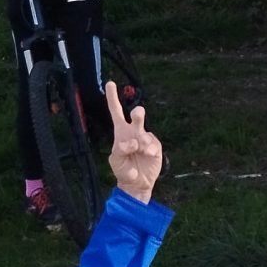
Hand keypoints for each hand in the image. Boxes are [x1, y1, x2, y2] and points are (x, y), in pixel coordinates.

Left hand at [105, 81, 162, 202]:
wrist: (136, 182)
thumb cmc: (123, 168)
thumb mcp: (115, 160)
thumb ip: (120, 149)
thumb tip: (132, 142)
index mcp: (121, 132)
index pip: (116, 112)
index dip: (113, 98)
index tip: (110, 83)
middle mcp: (134, 131)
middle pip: (137, 115)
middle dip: (139, 113)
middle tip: (139, 113)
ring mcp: (146, 138)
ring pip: (145, 131)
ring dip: (141, 140)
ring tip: (139, 150)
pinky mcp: (155, 146)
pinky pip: (152, 144)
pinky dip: (148, 150)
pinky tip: (146, 155)